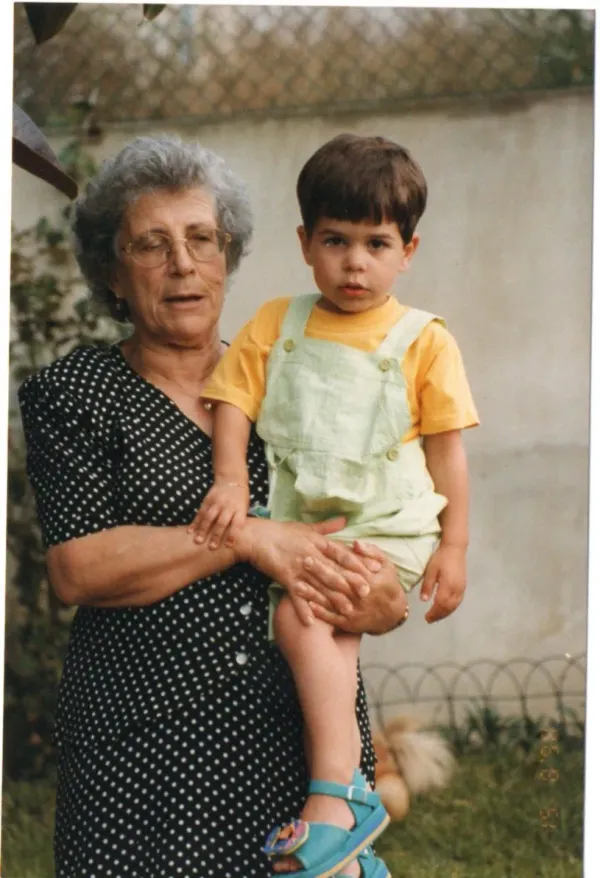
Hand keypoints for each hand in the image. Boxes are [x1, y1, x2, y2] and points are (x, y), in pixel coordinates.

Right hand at [188, 481, 249, 548]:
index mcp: (240, 508)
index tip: (229, 546)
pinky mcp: (208, 499)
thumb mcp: (244, 507)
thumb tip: (235, 539)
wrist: (231, 478)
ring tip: (198, 541)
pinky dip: (195, 522)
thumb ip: (239, 520)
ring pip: (209, 517)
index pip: (237, 523)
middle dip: (216, 535)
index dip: (233, 534)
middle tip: (211, 547)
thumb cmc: (240, 498)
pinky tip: (190, 531)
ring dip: (203, 530)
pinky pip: (201, 512)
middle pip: (222, 521)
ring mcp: (217, 502)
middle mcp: (228, 506)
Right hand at [233, 517, 374, 624]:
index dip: (359, 562)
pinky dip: (303, 608)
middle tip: (368, 594)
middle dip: (351, 583)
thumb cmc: (282, 531)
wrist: (257, 537)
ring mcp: (298, 568)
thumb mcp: (306, 527)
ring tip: (347, 611)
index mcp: (318, 543)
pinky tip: (311, 621)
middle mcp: (311, 556)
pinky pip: (296, 596)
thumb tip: (345, 520)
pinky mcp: (285, 578)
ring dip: (333, 599)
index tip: (375, 570)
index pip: (342, 553)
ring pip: (319, 586)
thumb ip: (327, 527)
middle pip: (335, 571)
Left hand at [308, 541, 408, 634]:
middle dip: (320, 570)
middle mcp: (361, 595)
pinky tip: (306, 604)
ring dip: (314, 592)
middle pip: (338, 580)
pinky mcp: (349, 623)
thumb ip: (372, 552)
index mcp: (370, 578)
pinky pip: (332, 618)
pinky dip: (320, 612)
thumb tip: (355, 542)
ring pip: (332, 599)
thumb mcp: (387, 565)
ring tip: (297, 584)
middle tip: (304, 560)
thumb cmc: (388, 584)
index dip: (336, 553)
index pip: (351, 562)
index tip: (322, 543)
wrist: (393, 614)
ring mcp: (354, 610)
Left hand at [420, 544, 465, 622]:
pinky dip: (450, 608)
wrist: (455, 549)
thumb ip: (427, 585)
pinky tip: (445, 609)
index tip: (426, 618)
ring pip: (454, 606)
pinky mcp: (463, 587)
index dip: (434, 613)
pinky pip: (458, 602)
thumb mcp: (430, 570)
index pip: (441, 604)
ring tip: (435, 617)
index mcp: (448, 585)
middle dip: (439, 615)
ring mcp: (462, 588)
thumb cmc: (441, 558)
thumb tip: (424, 600)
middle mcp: (457, 589)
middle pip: (448, 607)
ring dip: (445, 613)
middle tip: (429, 620)